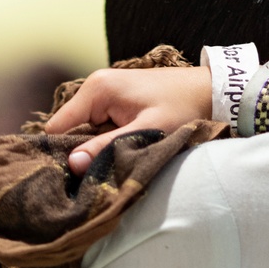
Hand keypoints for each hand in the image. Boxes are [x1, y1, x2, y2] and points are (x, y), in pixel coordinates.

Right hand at [44, 66, 212, 173]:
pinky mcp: (116, 102)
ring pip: (84, 131)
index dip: (59, 154)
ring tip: (104, 170)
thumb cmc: (182, 107)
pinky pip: (98, 127)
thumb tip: (73, 164)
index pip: (57, 127)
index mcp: (97, 90)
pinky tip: (115, 156)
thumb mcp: (145, 131)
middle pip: (69, 130)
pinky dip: (104, 143)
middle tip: (89, 179)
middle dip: (78, 154)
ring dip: (92, 150)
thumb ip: (107, 147)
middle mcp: (95, 87)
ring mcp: (105, 93)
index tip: (67, 179)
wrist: (211, 91)